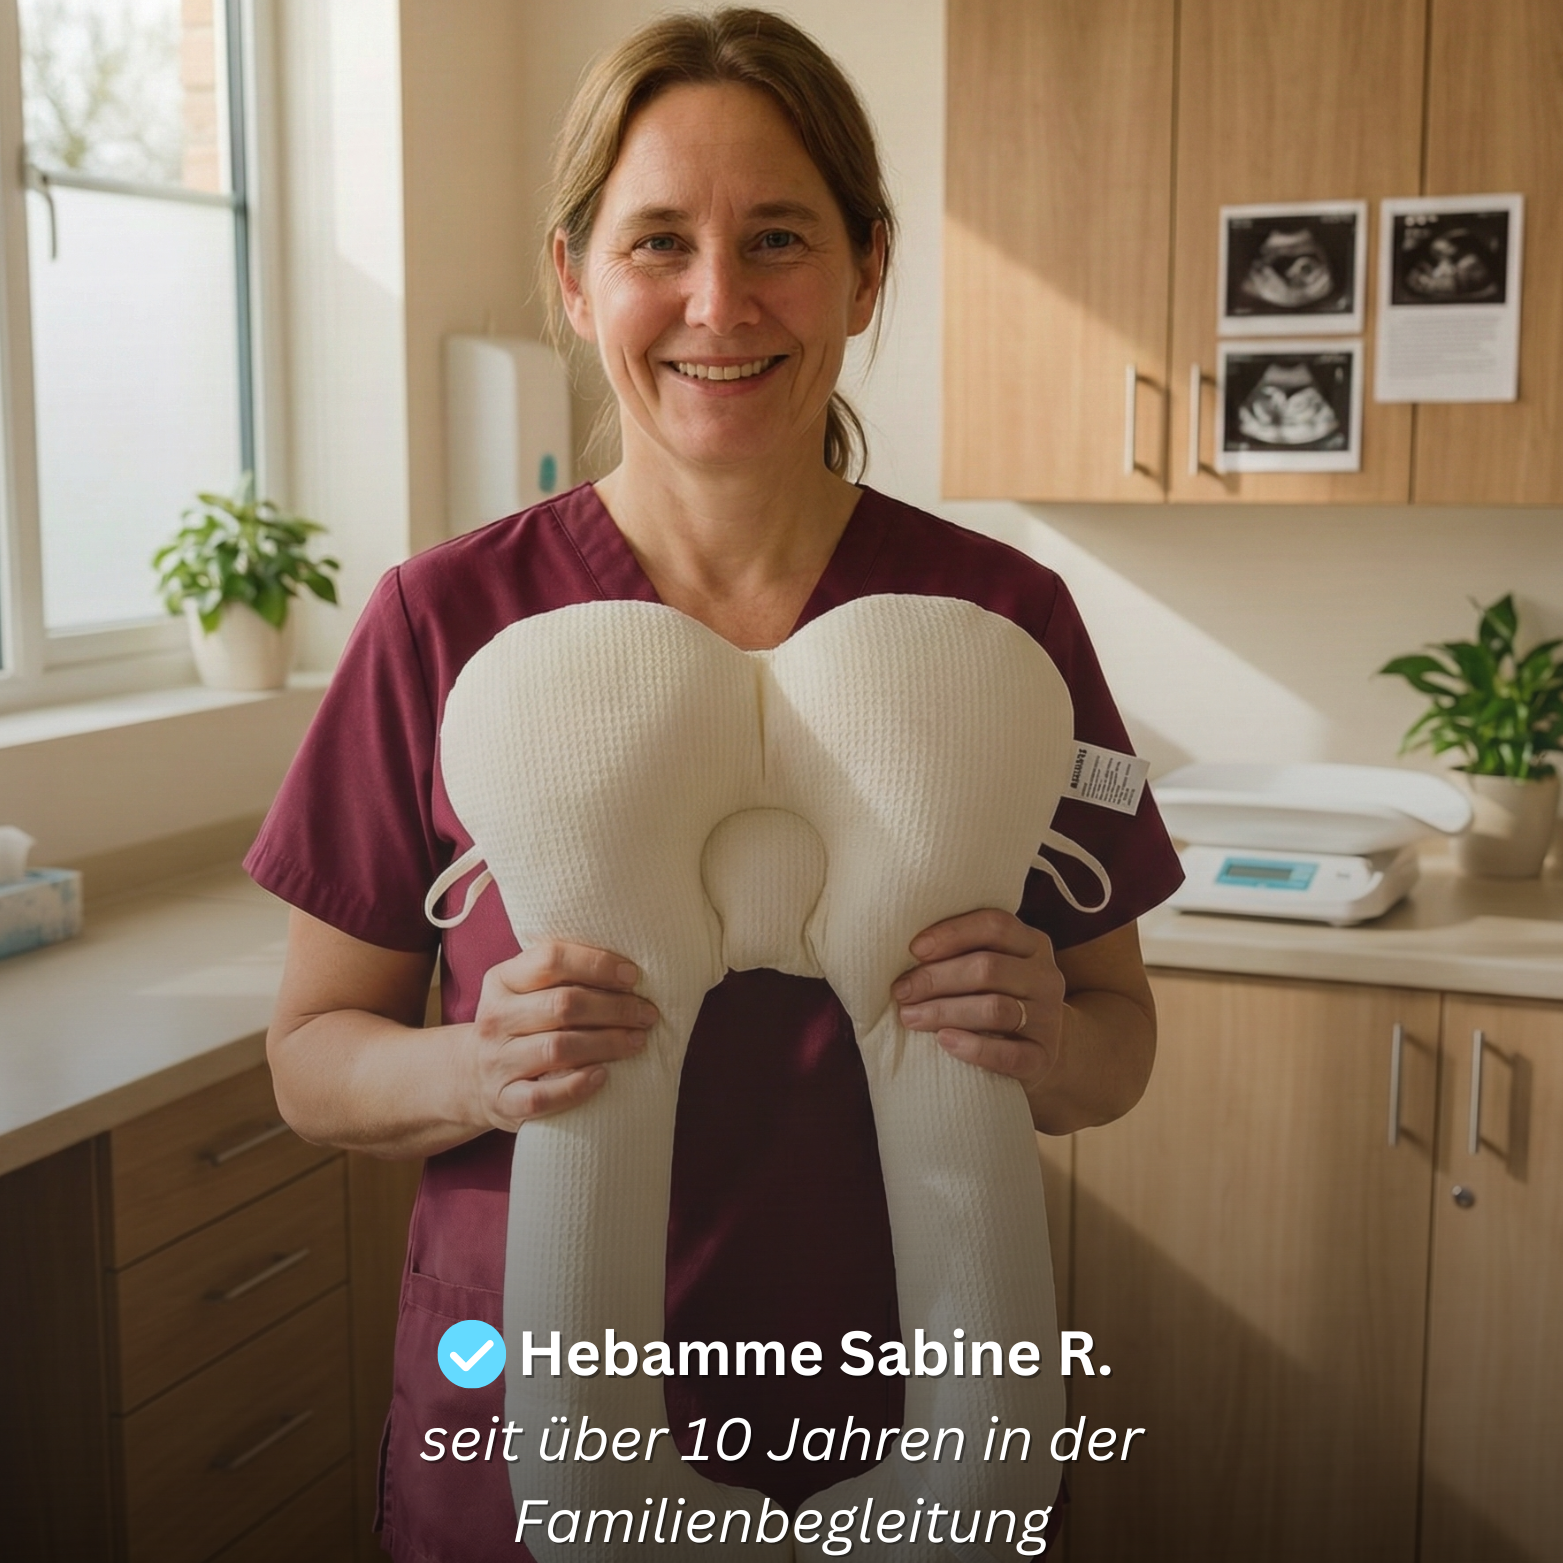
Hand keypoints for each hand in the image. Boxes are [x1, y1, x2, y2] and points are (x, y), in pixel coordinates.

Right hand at [467, 941, 657, 1131]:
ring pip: (558, 1048)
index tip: (633, 976)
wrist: (473, 1077)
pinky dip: (576, 1087)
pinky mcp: (504, 1101)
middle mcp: (495, 1018)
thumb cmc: (520, 1026)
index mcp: (502, 980)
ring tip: (638, 1041)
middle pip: (563, 1005)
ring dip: (607, 1043)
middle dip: (615, 1008)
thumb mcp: (527, 991)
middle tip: (647, 1014)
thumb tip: (629, 973)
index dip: (597, 965)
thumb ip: (563, 976)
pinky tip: (603, 1076)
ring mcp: (497, 1061)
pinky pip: (542, 1096)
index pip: (551, 960)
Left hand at [891, 909, 1065, 1097]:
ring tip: (909, 1017)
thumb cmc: (996, 998)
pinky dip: (975, 1048)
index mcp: (1032, 944)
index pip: (995, 925)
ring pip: (995, 1009)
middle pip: (988, 968)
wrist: (1037, 1051)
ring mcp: (1048, 1018)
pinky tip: (945, 1041)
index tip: (914, 949)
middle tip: (901, 991)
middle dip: (936, 978)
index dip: (952, 933)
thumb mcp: (992, 967)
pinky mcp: (1043, 1057)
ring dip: (944, 1011)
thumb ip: (962, 952)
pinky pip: (1011, 1054)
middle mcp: (1045, 976)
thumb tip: (903, 948)